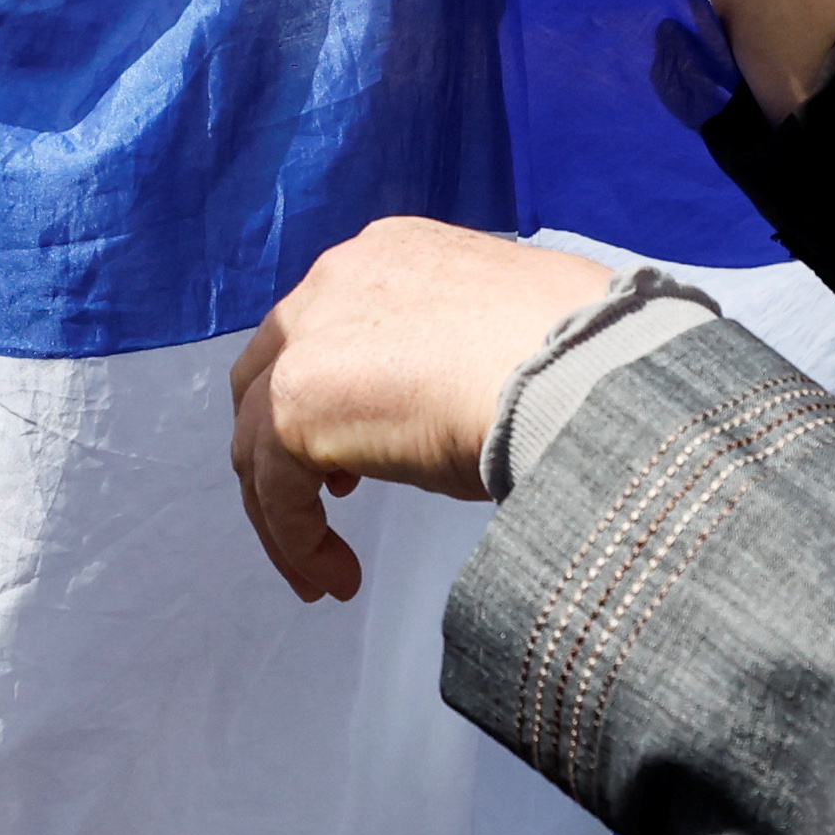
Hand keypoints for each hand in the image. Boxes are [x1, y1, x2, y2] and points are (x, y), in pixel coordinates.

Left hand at [230, 219, 609, 600]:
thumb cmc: (574, 360)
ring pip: (257, 435)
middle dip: (285, 438)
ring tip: (323, 570)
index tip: (354, 455)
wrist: (577, 372)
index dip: (330, 391)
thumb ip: (446, 357)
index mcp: (390, 255)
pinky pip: (274, 488)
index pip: (327, 325)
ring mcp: (309, 338)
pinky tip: (337, 579)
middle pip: (269, 370)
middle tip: (332, 495)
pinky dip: (296, 541)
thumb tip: (444, 404)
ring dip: (285, 508)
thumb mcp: (499, 339)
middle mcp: (337, 281)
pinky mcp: (295, 403)